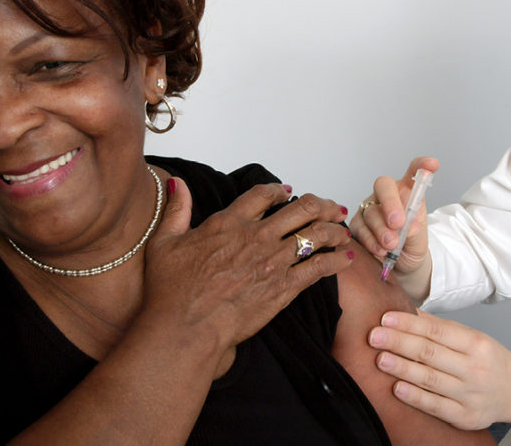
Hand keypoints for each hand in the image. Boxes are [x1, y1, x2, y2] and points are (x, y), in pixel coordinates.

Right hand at [140, 178, 354, 351]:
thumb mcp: (165, 242)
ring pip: (315, 235)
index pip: (263, 194)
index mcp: (229, 222)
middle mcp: (257, 236)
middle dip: (321, 206)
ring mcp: (274, 261)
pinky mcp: (285, 287)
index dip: (279, 190)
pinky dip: (336, 261)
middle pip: (301, 209)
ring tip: (343, 232)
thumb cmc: (171, 290)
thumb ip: (176, 210)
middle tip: (331, 209)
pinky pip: (319, 267)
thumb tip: (178, 184)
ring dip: (334, 230)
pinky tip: (345, 259)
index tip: (287, 192)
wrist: (187, 326)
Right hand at [349, 156, 438, 273]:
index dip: (421, 166)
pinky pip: (360, 228)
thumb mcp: (419, 239)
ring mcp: (369, 208)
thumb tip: (408, 227)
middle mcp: (386, 196)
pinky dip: (371, 241)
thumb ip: (414, 230)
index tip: (432, 164)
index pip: (413, 173)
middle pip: (383, 186)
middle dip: (390, 203)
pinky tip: (380, 250)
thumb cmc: (411, 245)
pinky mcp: (357, 224)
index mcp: (406, 193)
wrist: (402, 266)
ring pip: (371, 211)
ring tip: (392, 245)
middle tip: (398, 223)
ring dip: (382, 230)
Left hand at [368, 310, 510, 430]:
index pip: (437, 331)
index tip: (386, 318)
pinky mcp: (466, 416)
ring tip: (380, 359)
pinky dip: (415, 397)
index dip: (409, 324)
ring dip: (402, 368)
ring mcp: (470, 394)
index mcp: (475, 343)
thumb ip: (439, 327)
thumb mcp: (471, 337)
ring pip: (431, 379)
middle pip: (431, 353)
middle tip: (374, 336)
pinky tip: (397, 388)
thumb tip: (405, 311)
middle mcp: (474, 368)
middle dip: (399, 343)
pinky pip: (436, 406)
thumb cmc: (488, 360)